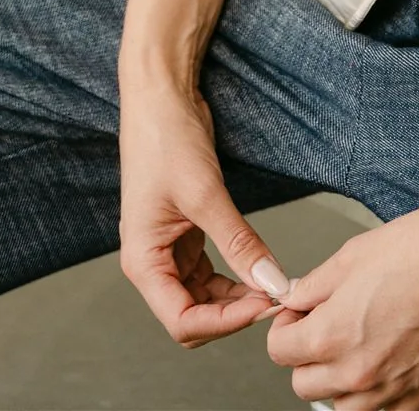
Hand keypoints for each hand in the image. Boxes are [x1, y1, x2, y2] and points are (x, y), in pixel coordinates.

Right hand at [118, 72, 290, 347]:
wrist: (161, 97)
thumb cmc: (166, 139)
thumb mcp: (206, 194)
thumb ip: (239, 242)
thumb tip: (272, 282)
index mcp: (143, 261)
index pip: (183, 320)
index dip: (224, 322)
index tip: (264, 305)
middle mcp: (152, 262)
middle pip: (193, 315)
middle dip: (232, 313)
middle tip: (275, 296)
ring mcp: (168, 248)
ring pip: (204, 296)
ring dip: (237, 297)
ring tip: (273, 285)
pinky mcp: (186, 232)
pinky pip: (210, 270)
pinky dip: (234, 275)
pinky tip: (259, 268)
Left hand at [265, 195, 418, 408]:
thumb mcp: (351, 256)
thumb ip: (312, 287)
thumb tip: (294, 300)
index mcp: (331, 336)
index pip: (279, 352)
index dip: (286, 326)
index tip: (301, 315)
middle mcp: (358, 374)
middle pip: (304, 385)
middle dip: (309, 354)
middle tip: (329, 324)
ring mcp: (392, 391)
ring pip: (341, 405)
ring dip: (341, 379)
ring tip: (361, 340)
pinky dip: (377, 393)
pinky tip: (388, 356)